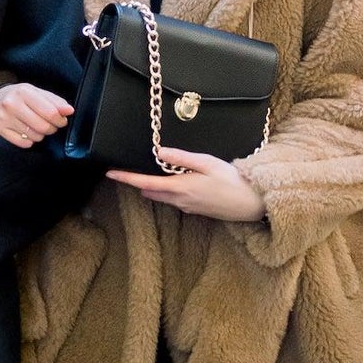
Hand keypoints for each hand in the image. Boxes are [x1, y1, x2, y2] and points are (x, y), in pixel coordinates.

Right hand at [0, 82, 72, 146]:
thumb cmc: (21, 96)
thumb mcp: (38, 93)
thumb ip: (55, 102)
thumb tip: (69, 111)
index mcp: (24, 91)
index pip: (50, 112)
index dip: (60, 120)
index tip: (62, 120)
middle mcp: (11, 104)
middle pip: (43, 127)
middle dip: (52, 128)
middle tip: (50, 125)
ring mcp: (4, 118)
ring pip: (35, 136)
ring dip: (41, 135)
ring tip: (36, 126)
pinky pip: (24, 143)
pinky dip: (30, 140)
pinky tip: (26, 131)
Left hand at [107, 147, 266, 221]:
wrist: (252, 204)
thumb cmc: (233, 181)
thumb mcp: (208, 163)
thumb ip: (182, 158)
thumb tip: (159, 151)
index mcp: (180, 187)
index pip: (145, 183)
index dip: (127, 178)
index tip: (110, 174)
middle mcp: (180, 200)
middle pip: (150, 192)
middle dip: (137, 183)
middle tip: (123, 172)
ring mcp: (187, 207)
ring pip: (161, 197)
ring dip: (152, 188)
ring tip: (145, 175)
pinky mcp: (195, 210)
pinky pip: (174, 200)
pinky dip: (166, 192)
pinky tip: (173, 182)